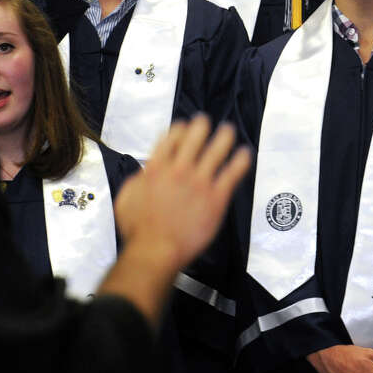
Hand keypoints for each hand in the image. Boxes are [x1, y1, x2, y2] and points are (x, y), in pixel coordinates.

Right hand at [99, 116, 250, 325]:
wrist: (156, 250)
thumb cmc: (139, 230)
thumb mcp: (127, 197)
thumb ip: (138, 179)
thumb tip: (146, 170)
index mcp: (157, 167)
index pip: (172, 136)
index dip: (180, 129)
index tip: (185, 128)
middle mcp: (179, 169)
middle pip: (195, 136)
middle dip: (202, 125)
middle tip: (206, 123)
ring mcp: (200, 182)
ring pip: (217, 149)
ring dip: (224, 136)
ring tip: (228, 131)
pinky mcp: (216, 197)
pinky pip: (232, 173)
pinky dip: (240, 160)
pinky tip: (245, 153)